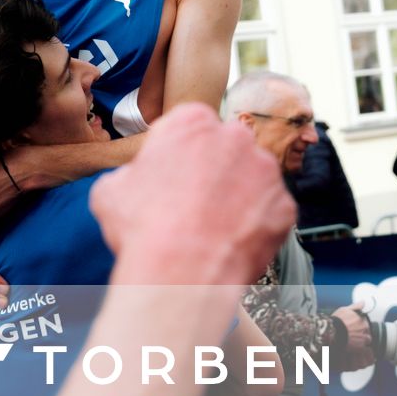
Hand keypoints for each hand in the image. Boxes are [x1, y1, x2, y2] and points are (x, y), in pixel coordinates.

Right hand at [91, 104, 294, 291]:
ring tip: (214, 228)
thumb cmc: (143, 228)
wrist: (182, 274)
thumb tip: (134, 180)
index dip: (180, 153)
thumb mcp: (111, 190)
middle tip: (196, 202)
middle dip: (215, 169)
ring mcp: (265, 171)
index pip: (191, 126)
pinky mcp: (285, 206)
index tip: (173, 177)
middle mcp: (235, 136)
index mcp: (192, 121)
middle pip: (227, 147)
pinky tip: (232, 243)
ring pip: (253, 177)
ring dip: (239, 195)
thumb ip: (131, 173)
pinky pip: (270, 211)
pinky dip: (256, 225)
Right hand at [332, 304, 374, 371]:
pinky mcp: (361, 347)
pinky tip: (353, 347)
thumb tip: (363, 302)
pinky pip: (364, 348)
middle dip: (361, 332)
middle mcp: (364, 327)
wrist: (332, 333)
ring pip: (367, 339)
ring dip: (362, 340)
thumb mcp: (345, 310)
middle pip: (366, 330)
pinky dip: (360, 348)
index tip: (353, 327)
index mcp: (361, 318)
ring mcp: (363, 337)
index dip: (359, 325)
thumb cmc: (336, 321)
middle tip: (352, 335)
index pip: (365, 322)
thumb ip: (355, 307)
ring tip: (353, 342)